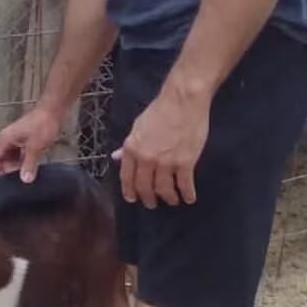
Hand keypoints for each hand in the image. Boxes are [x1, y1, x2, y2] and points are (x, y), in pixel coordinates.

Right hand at [0, 99, 61, 181]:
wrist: (54, 111)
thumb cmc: (42, 123)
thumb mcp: (35, 147)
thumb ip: (29, 164)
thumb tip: (25, 180)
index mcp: (5, 139)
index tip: (2, 183)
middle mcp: (8, 139)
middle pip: (2, 159)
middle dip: (9, 170)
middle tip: (18, 181)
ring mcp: (17, 139)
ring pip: (12, 157)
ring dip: (17, 166)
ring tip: (25, 175)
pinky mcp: (25, 140)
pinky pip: (20, 154)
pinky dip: (24, 161)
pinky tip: (31, 167)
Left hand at [114, 85, 208, 207]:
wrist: (183, 101)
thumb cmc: (160, 110)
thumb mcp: (138, 127)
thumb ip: (128, 145)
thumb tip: (116, 157)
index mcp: (132, 149)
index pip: (126, 177)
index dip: (130, 191)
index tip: (133, 199)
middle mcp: (146, 159)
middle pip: (145, 187)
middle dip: (148, 199)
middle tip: (152, 204)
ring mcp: (166, 162)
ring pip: (164, 189)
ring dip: (168, 198)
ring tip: (171, 201)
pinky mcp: (186, 162)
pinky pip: (185, 185)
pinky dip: (187, 194)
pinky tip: (189, 198)